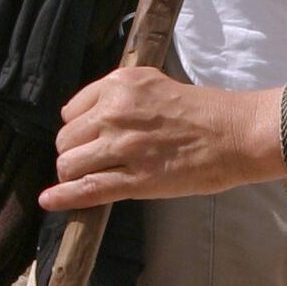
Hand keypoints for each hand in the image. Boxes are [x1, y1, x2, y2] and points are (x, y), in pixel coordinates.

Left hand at [41, 70, 283, 209]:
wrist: (237, 133)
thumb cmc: (204, 111)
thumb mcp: (155, 86)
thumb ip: (122, 98)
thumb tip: (94, 120)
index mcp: (120, 84)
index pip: (72, 111)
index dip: (80, 128)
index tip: (92, 138)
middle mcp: (115, 111)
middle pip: (67, 138)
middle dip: (75, 152)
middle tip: (96, 161)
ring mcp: (124, 146)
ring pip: (71, 164)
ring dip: (75, 174)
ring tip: (89, 178)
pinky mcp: (136, 179)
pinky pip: (87, 189)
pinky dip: (64, 197)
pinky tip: (49, 201)